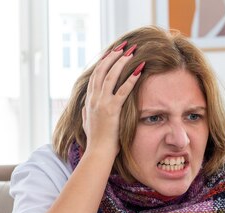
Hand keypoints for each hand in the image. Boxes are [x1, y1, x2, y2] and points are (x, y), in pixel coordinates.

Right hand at [82, 42, 143, 156]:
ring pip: (110, 76)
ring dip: (121, 62)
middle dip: (112, 57)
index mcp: (89, 101)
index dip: (104, 63)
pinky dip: (131, 79)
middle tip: (123, 47)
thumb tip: (85, 106)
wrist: (98, 152)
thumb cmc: (96, 142)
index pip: (95, 76)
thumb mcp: (87, 124)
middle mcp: (93, 99)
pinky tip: (139, 70)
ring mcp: (101, 104)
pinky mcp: (111, 110)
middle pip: (101, 71)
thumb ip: (86, 113)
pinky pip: (122, 90)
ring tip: (131, 52)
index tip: (112, 54)